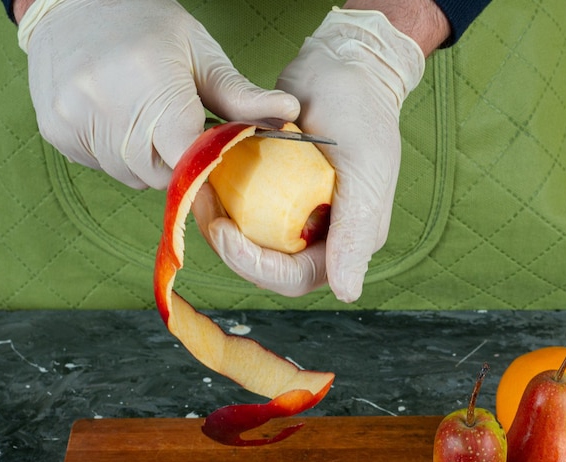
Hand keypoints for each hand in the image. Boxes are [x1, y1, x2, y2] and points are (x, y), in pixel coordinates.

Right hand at [17, 0, 299, 189]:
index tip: (213, 155)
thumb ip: (240, 95)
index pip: (186, 157)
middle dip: (175, 160)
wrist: (73, 2)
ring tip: (142, 114)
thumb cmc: (145, 23)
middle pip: (159, 174)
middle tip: (176, 125)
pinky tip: (114, 114)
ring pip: (129, 175)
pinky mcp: (55, 130)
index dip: (204, 165)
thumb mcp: (199, 52)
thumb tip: (289, 114)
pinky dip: (114, 151)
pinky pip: (100, 165)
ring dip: (145, 158)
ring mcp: (74, 119)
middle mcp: (106, 104)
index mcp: (150, 83)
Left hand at [202, 7, 429, 301]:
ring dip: (222, 225)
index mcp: (348, 241)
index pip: (294, 277)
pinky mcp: (277, 192)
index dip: (254, 266)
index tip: (223, 231)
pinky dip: (225, 201)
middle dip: (230, 247)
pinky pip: (245, 212)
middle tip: (204, 210)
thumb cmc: (360, 109)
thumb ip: (355, 233)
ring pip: (251, 243)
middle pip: (266, 267)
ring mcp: (297, 215)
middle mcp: (322, 236)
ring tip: (201, 194)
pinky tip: (208, 181)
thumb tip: (346, 292)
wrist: (343, 64)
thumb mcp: (364, 170)